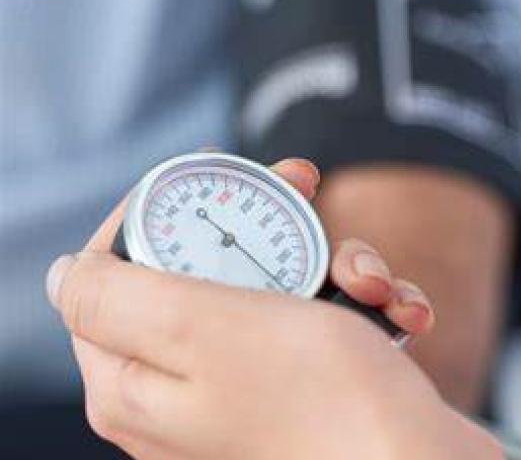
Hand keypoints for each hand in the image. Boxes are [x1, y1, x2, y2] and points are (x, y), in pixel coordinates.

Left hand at [46, 159, 501, 459]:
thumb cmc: (322, 399)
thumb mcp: (202, 327)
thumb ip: (116, 294)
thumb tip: (68, 273)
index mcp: (135, 380)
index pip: (114, 269)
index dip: (160, 207)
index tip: (216, 171)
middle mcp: (187, 391)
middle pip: (207, 269)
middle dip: (270, 225)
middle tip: (306, 184)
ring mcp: (253, 391)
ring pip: (280, 288)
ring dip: (338, 265)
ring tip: (374, 283)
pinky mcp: (311, 391)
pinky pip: (326, 324)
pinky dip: (366, 306)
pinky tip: (402, 313)